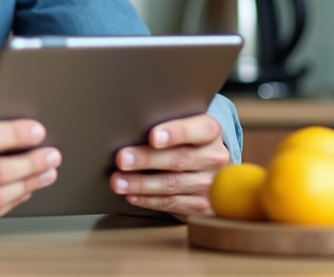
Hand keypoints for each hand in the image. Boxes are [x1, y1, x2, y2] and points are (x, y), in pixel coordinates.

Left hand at [109, 113, 228, 216]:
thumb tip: (132, 130)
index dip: (175, 133)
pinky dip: (148, 200)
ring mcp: (211, 185)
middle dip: (147, 159)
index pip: (198, 130)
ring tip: (118, 181)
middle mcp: (214, 158)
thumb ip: (167, 127)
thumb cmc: (189, 142)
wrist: (212, 169)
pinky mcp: (202, 206)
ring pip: (172, 184)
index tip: (153, 136)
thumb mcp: (186, 127)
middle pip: (179, 159)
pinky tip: (132, 195)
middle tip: (122, 159)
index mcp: (212, 132)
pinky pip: (171, 203)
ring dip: (141, 183)